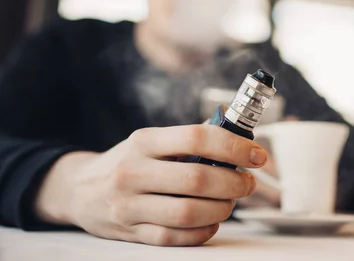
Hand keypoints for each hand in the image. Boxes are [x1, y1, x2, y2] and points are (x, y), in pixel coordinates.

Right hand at [35, 125, 267, 245]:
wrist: (79, 191)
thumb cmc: (127, 162)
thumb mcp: (151, 142)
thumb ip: (191, 139)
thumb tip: (237, 134)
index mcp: (143, 142)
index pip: (196, 138)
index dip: (234, 146)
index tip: (256, 155)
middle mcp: (133, 172)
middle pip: (197, 179)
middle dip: (234, 182)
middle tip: (247, 183)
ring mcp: (129, 206)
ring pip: (189, 212)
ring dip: (222, 208)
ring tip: (230, 201)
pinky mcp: (130, 233)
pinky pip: (175, 238)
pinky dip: (203, 231)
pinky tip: (212, 220)